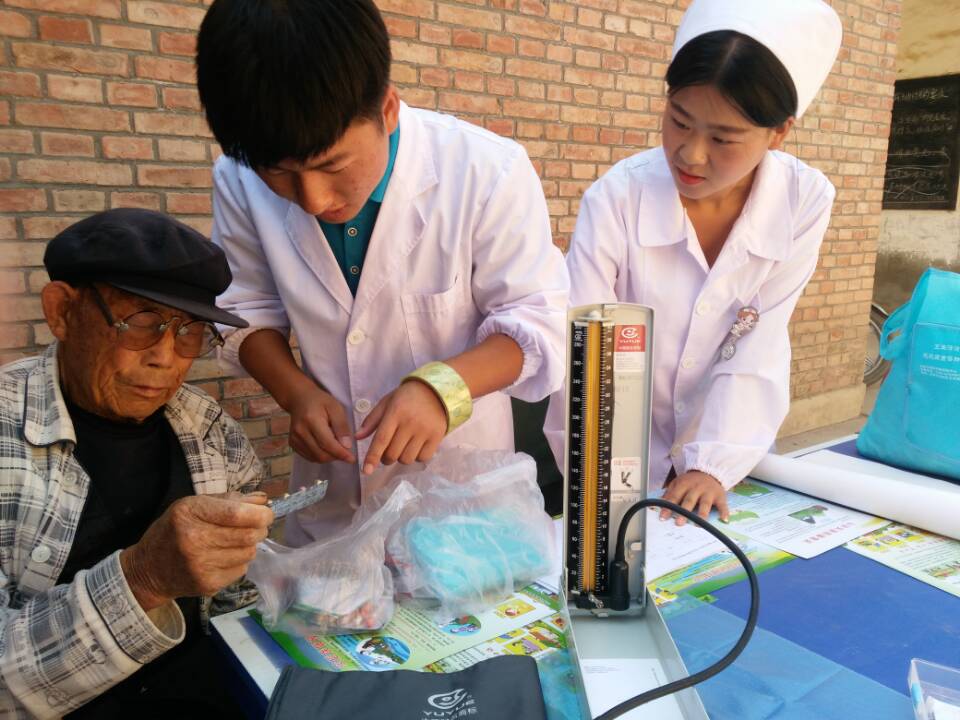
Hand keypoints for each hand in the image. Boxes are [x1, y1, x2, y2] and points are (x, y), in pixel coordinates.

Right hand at [120, 493, 273, 610]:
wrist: (149, 569)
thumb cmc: (174, 530)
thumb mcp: (194, 505)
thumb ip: (229, 500)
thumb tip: (263, 500)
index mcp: (190, 514)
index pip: (237, 514)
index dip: (260, 514)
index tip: (266, 513)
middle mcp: (194, 540)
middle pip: (249, 535)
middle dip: (260, 528)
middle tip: (256, 526)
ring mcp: (201, 566)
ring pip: (249, 553)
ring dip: (249, 545)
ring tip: (234, 541)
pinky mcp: (208, 584)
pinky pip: (241, 569)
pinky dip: (239, 561)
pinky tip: (224, 557)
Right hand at [286, 383, 355, 463]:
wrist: (300, 399)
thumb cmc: (320, 401)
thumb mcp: (336, 408)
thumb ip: (341, 426)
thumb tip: (346, 446)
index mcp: (311, 420)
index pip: (327, 444)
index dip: (340, 453)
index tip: (352, 459)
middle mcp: (300, 432)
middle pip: (321, 454)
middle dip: (336, 457)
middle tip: (346, 452)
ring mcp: (294, 439)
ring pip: (315, 458)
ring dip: (329, 457)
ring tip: (336, 446)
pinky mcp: (292, 444)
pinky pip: (309, 457)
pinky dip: (320, 456)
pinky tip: (326, 447)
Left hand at [355, 380, 447, 474]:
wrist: (436, 390)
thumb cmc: (407, 397)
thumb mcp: (387, 403)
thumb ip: (372, 420)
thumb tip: (357, 437)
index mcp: (395, 412)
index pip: (381, 439)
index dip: (372, 457)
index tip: (366, 471)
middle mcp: (410, 423)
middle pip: (393, 453)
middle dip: (386, 458)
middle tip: (387, 451)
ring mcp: (425, 431)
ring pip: (406, 459)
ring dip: (401, 457)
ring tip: (403, 446)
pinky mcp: (437, 436)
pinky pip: (422, 458)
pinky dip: (416, 457)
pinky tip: (416, 446)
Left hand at [660, 471, 729, 525]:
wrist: (709, 470)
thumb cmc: (691, 481)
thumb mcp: (678, 482)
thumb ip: (669, 493)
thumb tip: (659, 503)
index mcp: (684, 484)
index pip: (674, 497)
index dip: (668, 507)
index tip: (663, 518)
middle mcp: (696, 488)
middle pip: (689, 501)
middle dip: (684, 512)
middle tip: (679, 523)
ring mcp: (708, 492)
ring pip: (705, 504)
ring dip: (701, 514)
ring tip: (698, 525)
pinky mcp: (720, 496)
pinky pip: (722, 505)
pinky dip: (724, 512)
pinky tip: (723, 519)